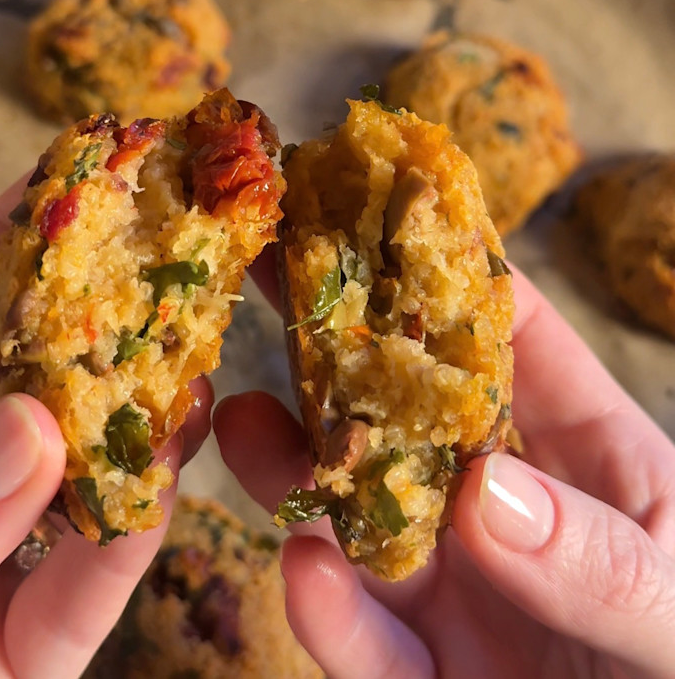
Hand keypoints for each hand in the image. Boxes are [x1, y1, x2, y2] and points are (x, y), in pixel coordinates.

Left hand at [0, 179, 211, 676]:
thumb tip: (31, 436)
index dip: (5, 245)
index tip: (83, 189)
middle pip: (15, 388)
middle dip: (91, 334)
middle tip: (166, 279)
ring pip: (61, 487)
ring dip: (126, 436)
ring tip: (185, 380)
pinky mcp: (4, 659)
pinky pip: (69, 598)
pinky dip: (113, 548)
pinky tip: (155, 495)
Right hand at [216, 252, 674, 678]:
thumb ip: (602, 558)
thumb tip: (484, 492)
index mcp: (589, 457)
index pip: (515, 339)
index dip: (449, 271)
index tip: (378, 210)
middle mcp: (507, 509)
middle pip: (411, 410)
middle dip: (338, 344)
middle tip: (269, 276)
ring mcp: (462, 594)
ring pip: (361, 516)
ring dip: (298, 469)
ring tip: (240, 421)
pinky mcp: (427, 676)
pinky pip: (370, 645)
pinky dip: (331, 613)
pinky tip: (303, 570)